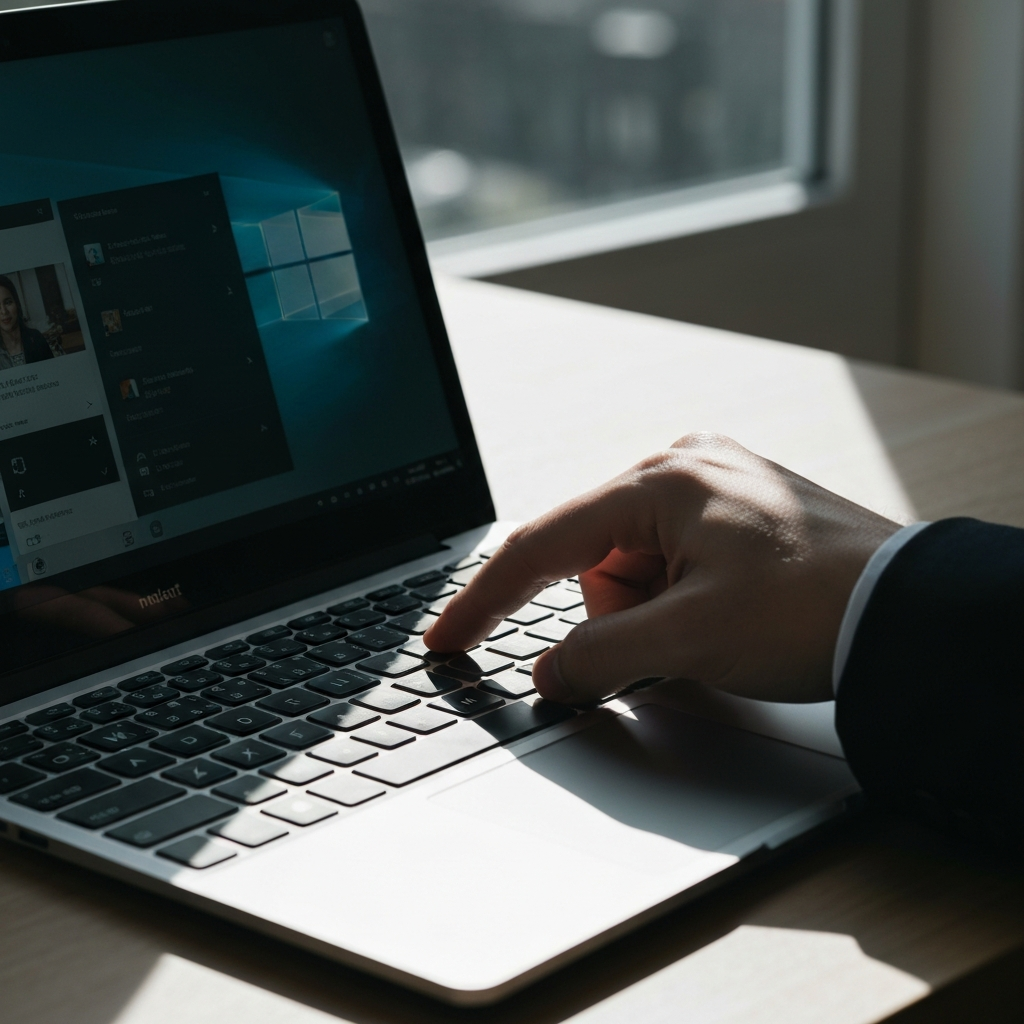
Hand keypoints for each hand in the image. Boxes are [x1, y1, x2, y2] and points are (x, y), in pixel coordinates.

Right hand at [424, 433, 900, 704]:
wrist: (910, 611)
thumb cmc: (813, 609)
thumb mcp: (692, 639)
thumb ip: (599, 657)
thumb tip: (547, 675)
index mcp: (661, 481)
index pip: (543, 544)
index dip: (485, 599)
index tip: (446, 638)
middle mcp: (681, 468)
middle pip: (594, 561)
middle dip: (619, 616)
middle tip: (677, 641)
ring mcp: (710, 486)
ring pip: (632, 569)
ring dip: (653, 613)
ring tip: (715, 626)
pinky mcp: (733, 510)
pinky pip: (670, 564)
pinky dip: (678, 602)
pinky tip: (726, 614)